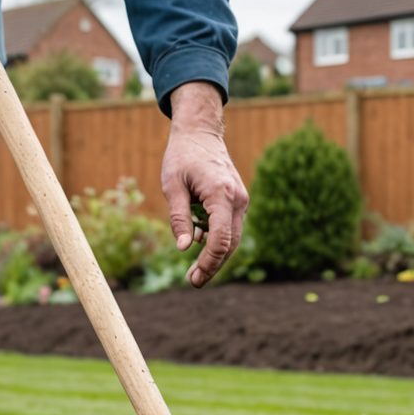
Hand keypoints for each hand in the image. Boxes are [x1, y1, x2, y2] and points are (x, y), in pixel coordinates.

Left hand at [161, 82, 248, 288]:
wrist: (201, 132)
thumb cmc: (182, 156)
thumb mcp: (172, 186)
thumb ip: (179, 218)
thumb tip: (184, 248)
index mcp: (221, 194)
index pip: (221, 239)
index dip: (209, 263)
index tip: (194, 278)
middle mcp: (238, 199)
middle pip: (230, 244)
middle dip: (212, 265)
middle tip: (193, 282)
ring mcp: (241, 200)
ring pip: (232, 238)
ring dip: (215, 256)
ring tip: (194, 272)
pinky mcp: (238, 201)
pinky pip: (229, 227)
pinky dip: (216, 240)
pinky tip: (198, 242)